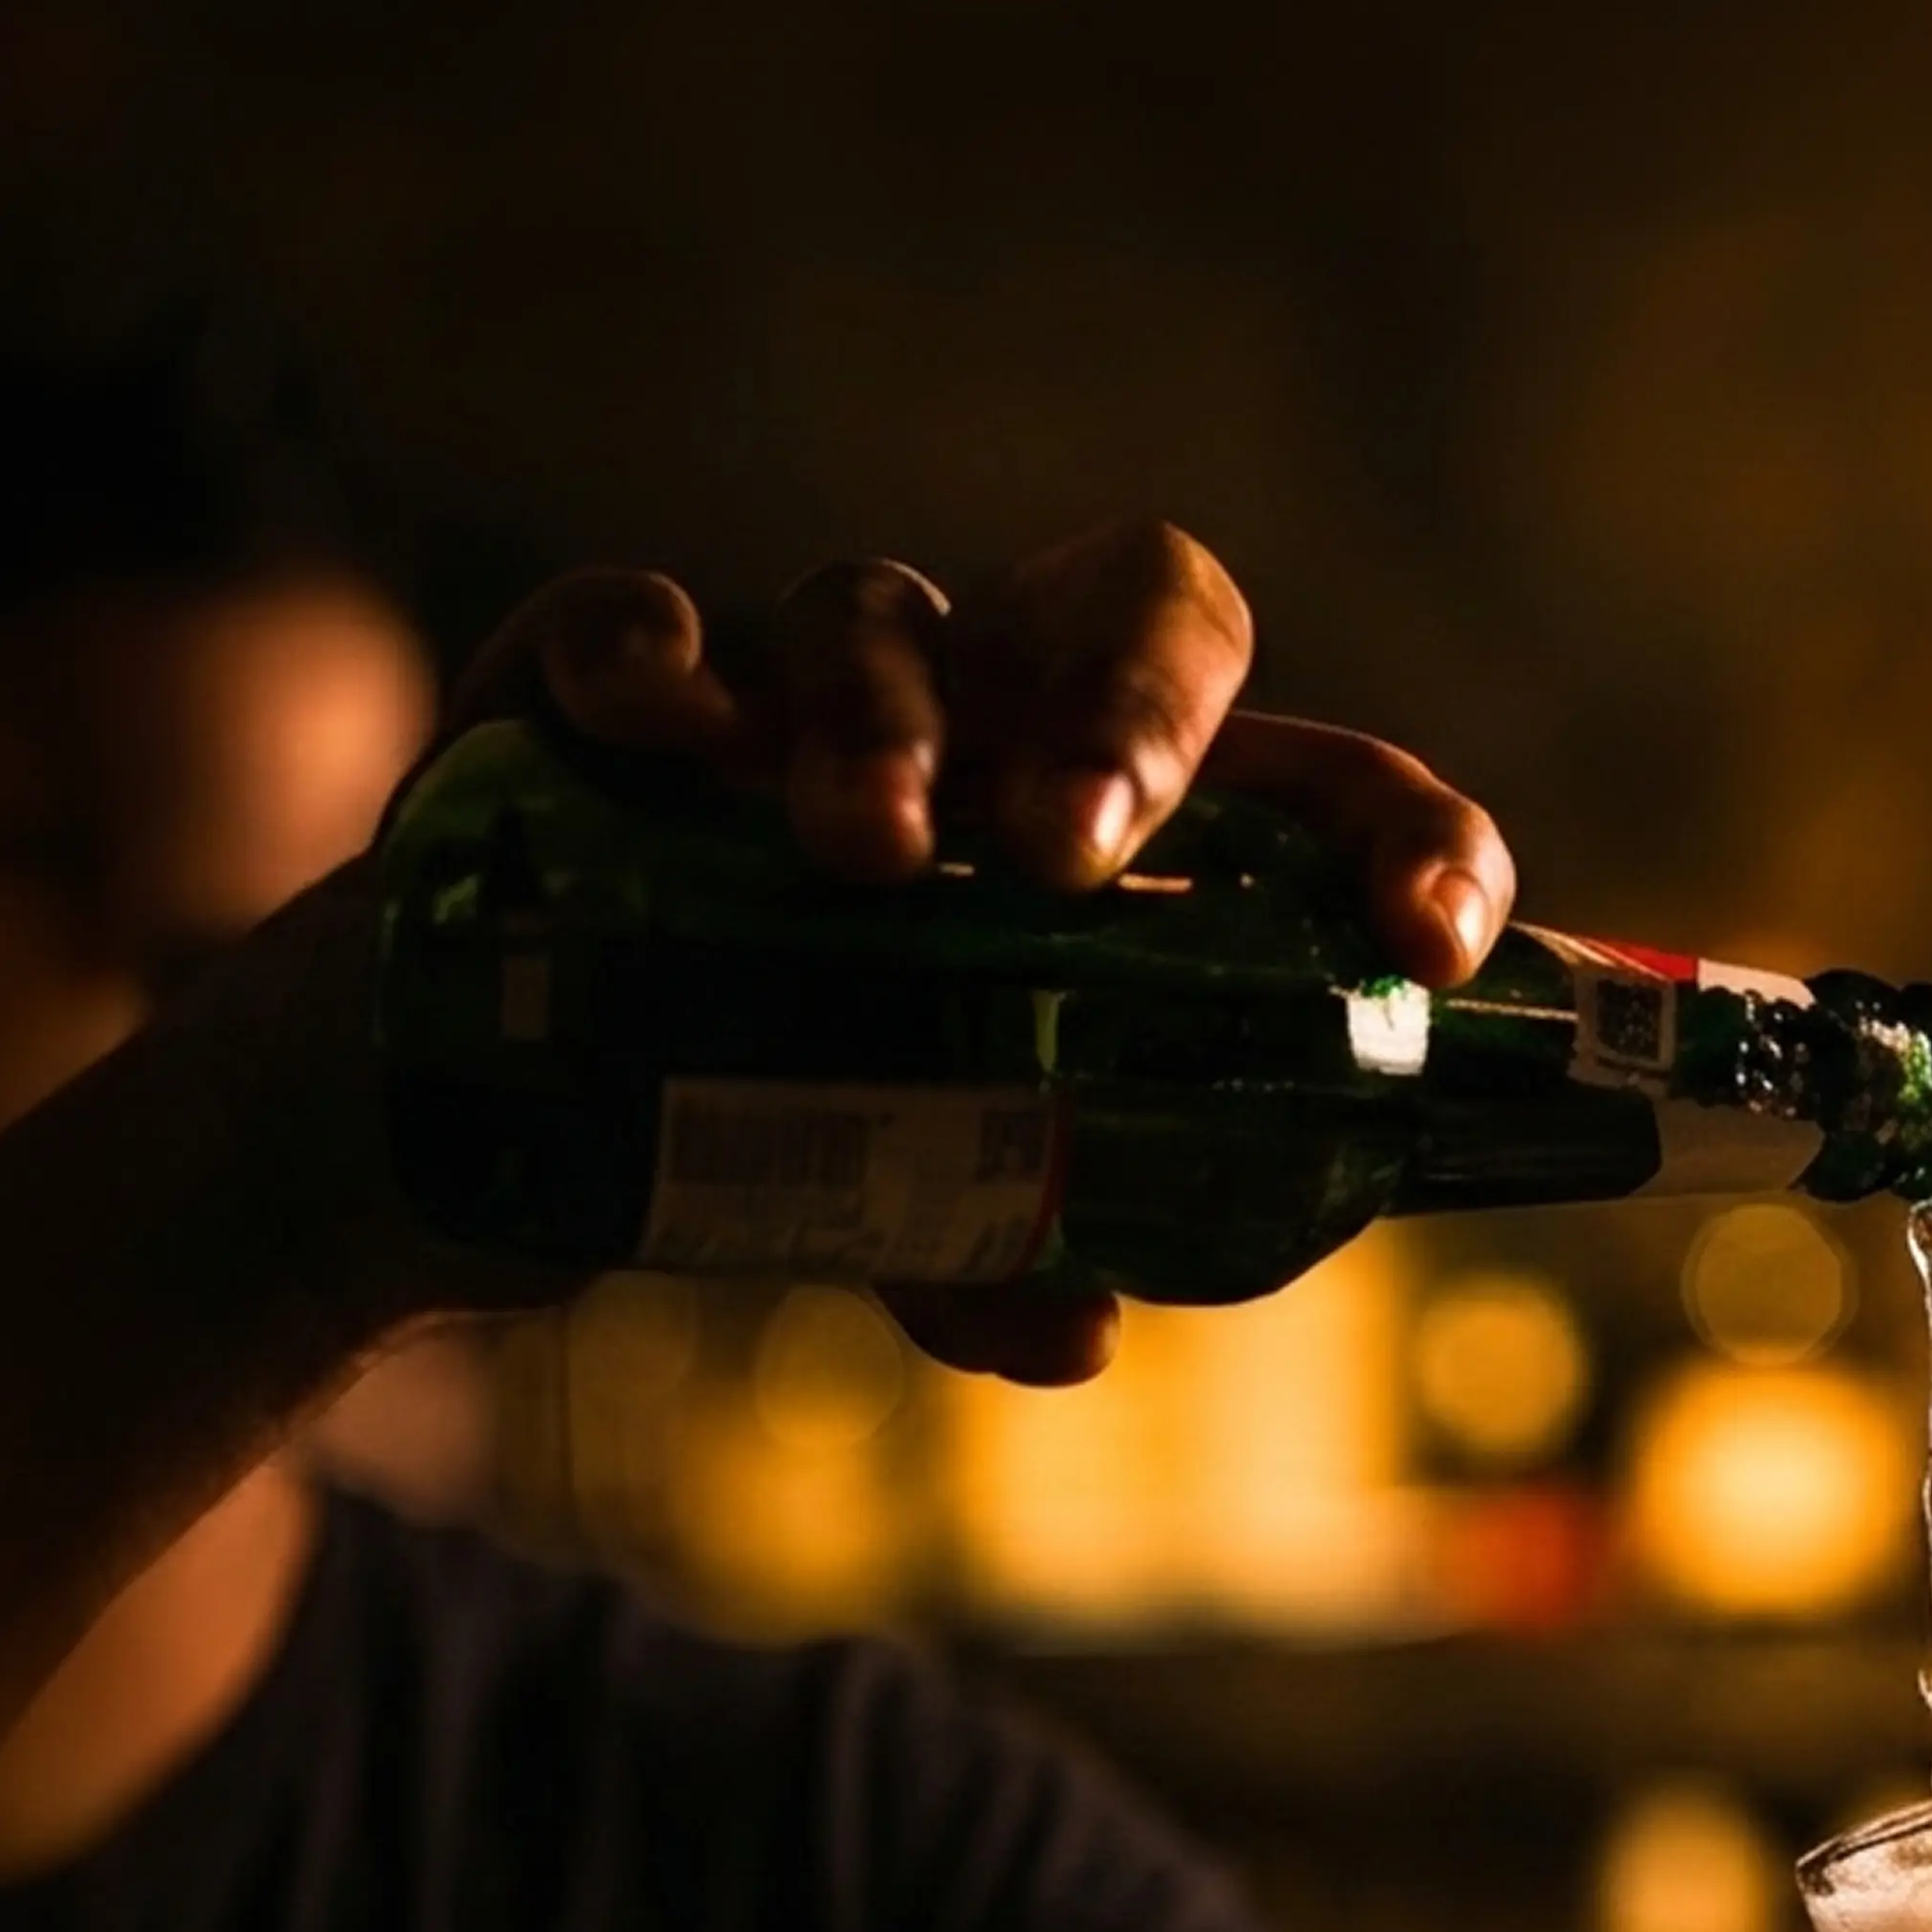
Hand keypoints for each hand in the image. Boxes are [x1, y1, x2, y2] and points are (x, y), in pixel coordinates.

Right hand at [450, 524, 1514, 1381]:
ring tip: (863, 855)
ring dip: (883, 724)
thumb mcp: (908, 1203)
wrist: (506, 1108)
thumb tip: (1075, 1326)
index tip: (1426, 951)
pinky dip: (644, 657)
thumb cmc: (773, 1114)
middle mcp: (989, 729)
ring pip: (882, 613)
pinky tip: (654, 731)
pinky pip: (628, 623)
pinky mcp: (597, 693)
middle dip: (1131, 714)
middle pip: (1139, 604)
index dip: (1410, 841)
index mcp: (1127, 838)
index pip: (1328, 790)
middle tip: (1073, 855)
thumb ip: (988, 1253)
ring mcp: (801, 693)